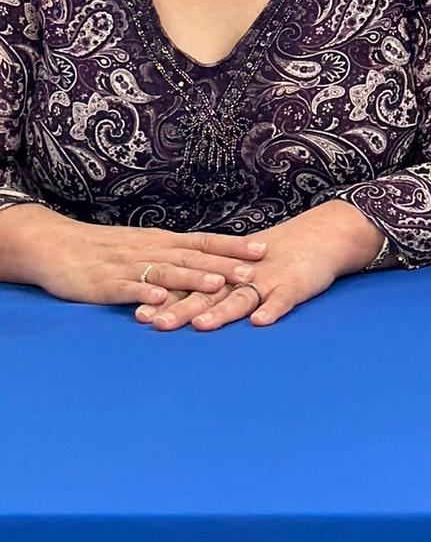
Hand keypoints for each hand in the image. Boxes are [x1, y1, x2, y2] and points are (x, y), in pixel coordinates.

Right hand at [1, 207, 267, 309]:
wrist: (55, 246)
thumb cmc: (104, 250)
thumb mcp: (144, 247)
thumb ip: (174, 257)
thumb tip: (212, 264)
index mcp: (161, 242)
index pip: (204, 241)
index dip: (233, 245)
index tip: (264, 249)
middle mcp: (150, 250)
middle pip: (192, 256)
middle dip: (224, 264)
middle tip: (254, 271)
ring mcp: (128, 266)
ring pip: (165, 271)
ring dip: (192, 278)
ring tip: (217, 283)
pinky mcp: (104, 283)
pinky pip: (127, 288)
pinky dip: (144, 293)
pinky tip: (159, 299)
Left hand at [136, 201, 384, 331]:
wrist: (320, 236)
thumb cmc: (276, 256)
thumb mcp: (240, 268)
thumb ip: (212, 287)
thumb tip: (174, 302)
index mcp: (225, 273)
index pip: (189, 288)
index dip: (164, 300)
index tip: (138, 313)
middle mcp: (240, 276)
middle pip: (207, 295)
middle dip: (181, 308)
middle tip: (155, 323)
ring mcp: (268, 280)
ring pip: (240, 297)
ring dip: (220, 312)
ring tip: (201, 325)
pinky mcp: (295, 285)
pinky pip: (283, 299)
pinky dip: (272, 309)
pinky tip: (261, 322)